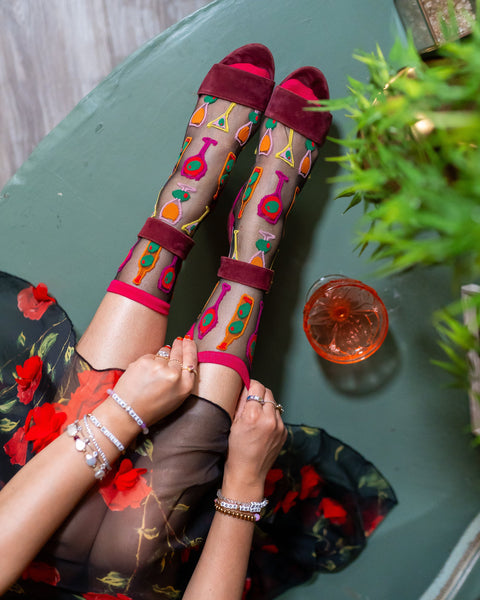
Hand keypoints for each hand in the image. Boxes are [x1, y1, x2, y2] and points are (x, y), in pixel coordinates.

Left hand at [110, 336, 197, 426]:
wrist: (127, 412)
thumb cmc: (152, 408)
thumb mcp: (176, 398)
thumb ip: (183, 379)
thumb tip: (184, 356)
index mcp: (185, 386)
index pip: (191, 359)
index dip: (190, 347)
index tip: (189, 339)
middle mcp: (174, 375)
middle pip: (179, 352)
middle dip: (179, 345)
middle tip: (179, 339)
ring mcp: (159, 367)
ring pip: (164, 353)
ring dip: (162, 357)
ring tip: (154, 371)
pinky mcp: (145, 362)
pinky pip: (151, 356)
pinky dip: (149, 361)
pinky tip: (144, 373)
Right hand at [222, 381, 286, 499]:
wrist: (248, 473)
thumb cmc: (236, 451)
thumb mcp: (232, 424)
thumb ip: (240, 403)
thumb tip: (245, 387)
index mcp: (253, 416)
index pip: (257, 387)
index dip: (250, 385)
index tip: (246, 387)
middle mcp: (269, 419)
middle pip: (268, 392)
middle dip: (259, 393)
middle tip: (250, 400)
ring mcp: (279, 427)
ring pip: (274, 404)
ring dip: (266, 405)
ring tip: (256, 416)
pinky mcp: (284, 433)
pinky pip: (278, 416)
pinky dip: (271, 416)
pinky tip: (262, 426)